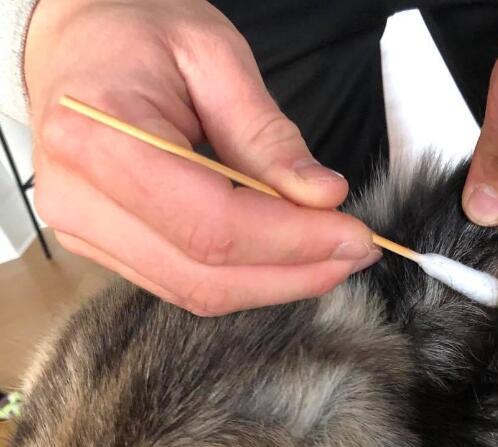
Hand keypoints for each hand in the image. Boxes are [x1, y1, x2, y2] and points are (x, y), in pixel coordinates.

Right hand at [25, 0, 379, 315]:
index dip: (293, 241)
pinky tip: (285, 260)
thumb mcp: (213, 57)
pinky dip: (244, 280)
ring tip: (330, 259)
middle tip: (354, 254)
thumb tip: (323, 197)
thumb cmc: (136, 33)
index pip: (212, 223)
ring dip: (275, 284)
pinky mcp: (103, 248)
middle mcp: (77, 199)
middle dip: (293, 274)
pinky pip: (184, 285)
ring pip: (197, 292)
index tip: (354, 236)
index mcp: (99, 135)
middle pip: (205, 274)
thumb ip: (267, 135)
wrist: (73, 44)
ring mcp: (84, 232)